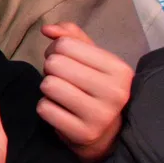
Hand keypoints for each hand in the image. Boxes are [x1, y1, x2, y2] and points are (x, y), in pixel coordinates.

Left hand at [37, 23, 131, 162]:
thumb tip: (47, 29)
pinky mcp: (82, 133)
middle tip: (62, 78)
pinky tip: (60, 111)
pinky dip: (46, 107)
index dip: (56, 49)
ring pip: (48, 85)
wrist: (107, 133)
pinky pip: (44, 108)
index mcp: (119, 69)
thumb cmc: (95, 87)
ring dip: (48, 88)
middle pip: (55, 64)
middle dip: (51, 69)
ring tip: (61, 94)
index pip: (65, 45)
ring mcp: (100, 115)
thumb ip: (71, 37)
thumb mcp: (92, 59)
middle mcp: (115, 92)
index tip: (65, 60)